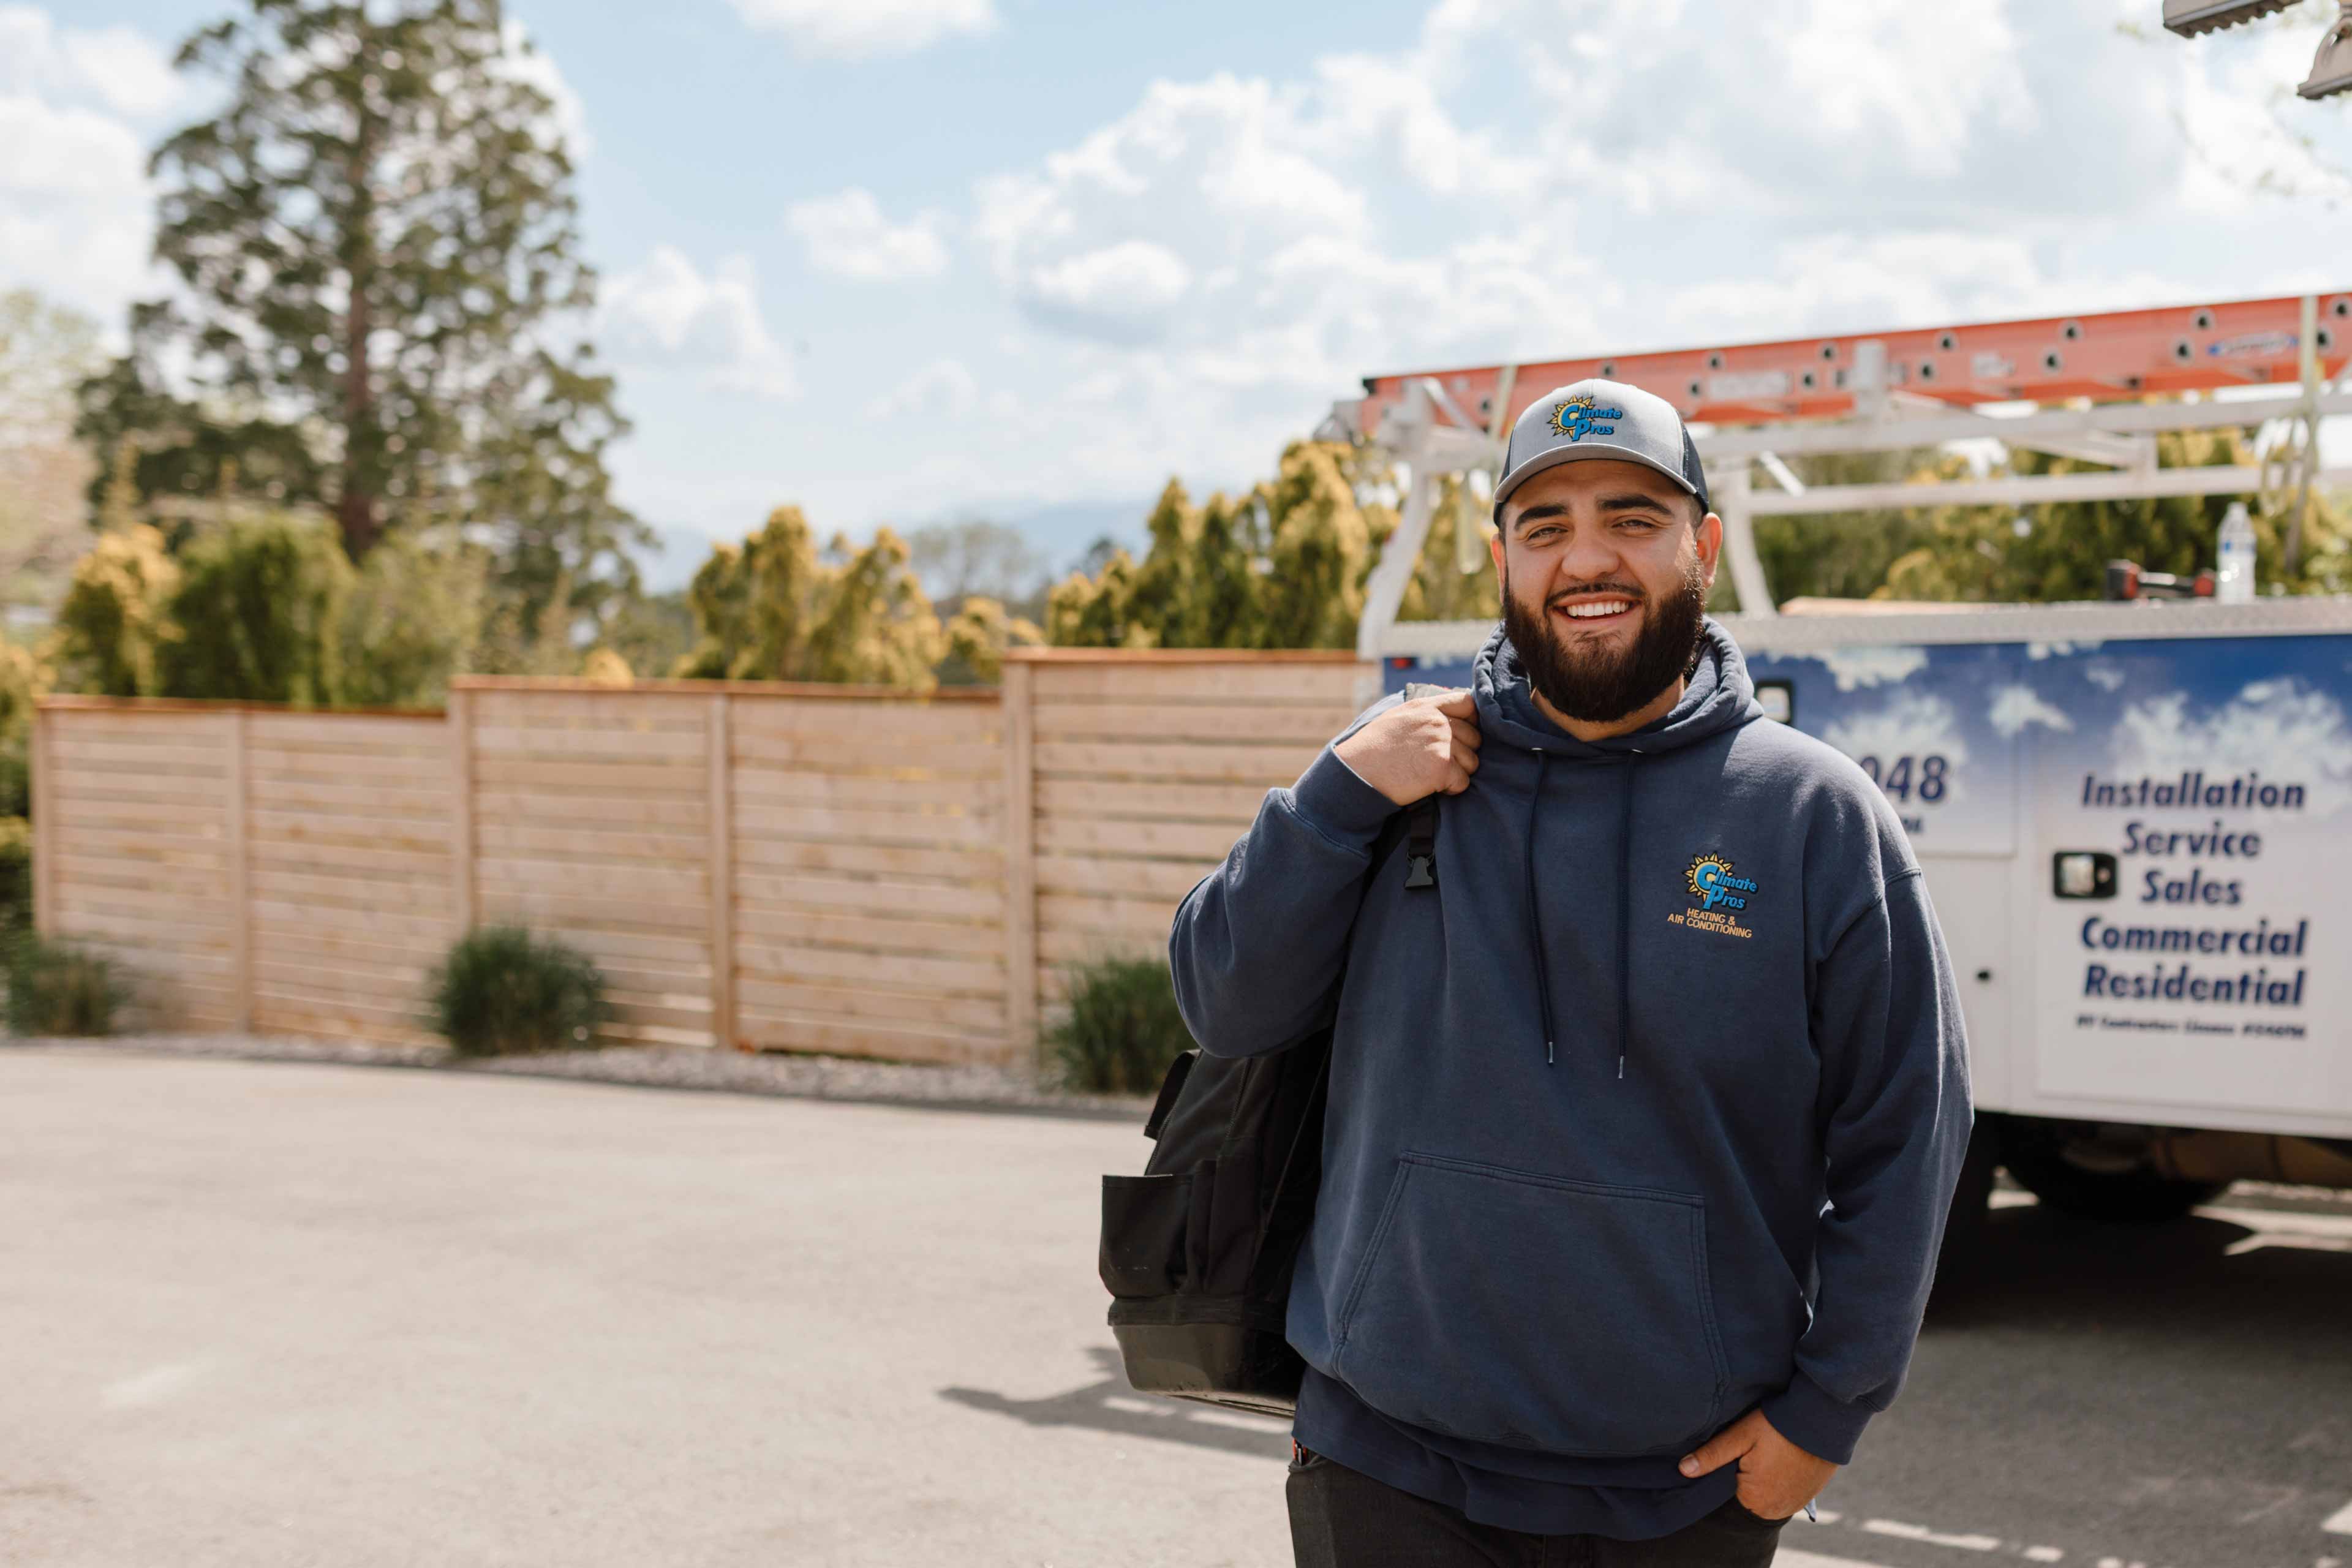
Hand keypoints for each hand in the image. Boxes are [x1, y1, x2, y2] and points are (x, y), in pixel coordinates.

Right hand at [1334, 688, 1479, 806]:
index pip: (1467, 703)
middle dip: (1463, 753)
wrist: (1357, 772)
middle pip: (1474, 737)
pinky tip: (1432, 786)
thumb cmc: (1372, 749)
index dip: (1471, 721)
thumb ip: (1424, 714)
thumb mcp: (1397, 718)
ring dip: (1458, 772)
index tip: (1463, 735)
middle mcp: (1437, 722)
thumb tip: (1445, 718)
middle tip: (1441, 763)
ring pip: (1472, 761)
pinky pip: (1463, 782)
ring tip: (1433, 775)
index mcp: (1426, 707)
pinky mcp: (1442, 769)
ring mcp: (1441, 744)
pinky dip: (1451, 789)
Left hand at [1678, 1408, 1838, 1521]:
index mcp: (1753, 1500)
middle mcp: (1774, 1510)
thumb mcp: (1741, 1436)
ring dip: (1764, 1477)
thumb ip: (1712, 1455)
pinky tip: (1783, 1458)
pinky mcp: (1807, 1498)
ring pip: (1765, 1493)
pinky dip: (1781, 1478)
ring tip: (1771, 1453)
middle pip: (1747, 1493)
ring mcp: (1792, 1506)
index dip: (1730, 1469)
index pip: (1728, 1489)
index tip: (1737, 1452)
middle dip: (1747, 1474)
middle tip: (1757, 1450)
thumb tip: (1683, 1470)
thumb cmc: (1779, 1426)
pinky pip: (1783, 1492)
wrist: (1823, 1421)